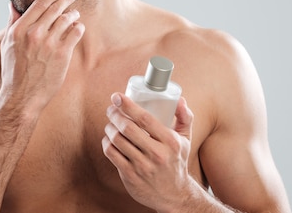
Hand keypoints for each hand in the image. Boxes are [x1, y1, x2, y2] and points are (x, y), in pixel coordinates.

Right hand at [0, 0, 84, 112]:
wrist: (22, 96)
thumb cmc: (13, 71)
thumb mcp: (7, 45)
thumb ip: (12, 23)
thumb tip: (13, 5)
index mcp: (19, 30)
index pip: (39, 4)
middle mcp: (34, 34)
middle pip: (55, 8)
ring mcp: (49, 44)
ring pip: (66, 19)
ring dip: (73, 13)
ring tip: (75, 13)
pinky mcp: (62, 54)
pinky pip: (75, 33)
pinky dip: (78, 27)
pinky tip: (77, 27)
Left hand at [102, 93, 194, 210]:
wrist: (174, 195)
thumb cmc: (177, 162)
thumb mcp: (185, 140)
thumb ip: (185, 118)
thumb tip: (180, 100)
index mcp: (170, 142)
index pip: (144, 119)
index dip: (127, 105)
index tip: (117, 97)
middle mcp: (156, 154)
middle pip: (127, 128)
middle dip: (115, 114)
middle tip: (111, 109)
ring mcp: (142, 166)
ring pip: (117, 140)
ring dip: (109, 127)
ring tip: (110, 123)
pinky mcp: (130, 176)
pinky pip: (111, 154)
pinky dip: (106, 142)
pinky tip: (109, 138)